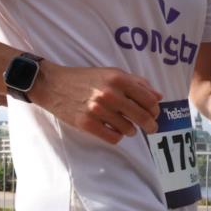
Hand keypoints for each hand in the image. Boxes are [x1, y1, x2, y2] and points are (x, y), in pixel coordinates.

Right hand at [33, 62, 161, 143]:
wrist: (52, 85)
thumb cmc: (83, 78)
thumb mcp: (110, 73)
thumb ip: (136, 83)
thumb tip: (158, 97)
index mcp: (118, 79)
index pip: (148, 99)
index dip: (155, 109)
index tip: (154, 114)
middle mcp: (109, 94)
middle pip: (142, 116)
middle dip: (150, 125)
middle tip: (150, 128)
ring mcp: (97, 110)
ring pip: (128, 129)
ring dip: (130, 130)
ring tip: (125, 127)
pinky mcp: (87, 124)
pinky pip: (113, 137)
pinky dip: (117, 137)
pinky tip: (113, 131)